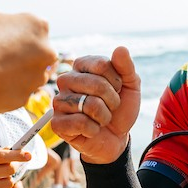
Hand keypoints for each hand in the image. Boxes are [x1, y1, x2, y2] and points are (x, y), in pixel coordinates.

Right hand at [0, 3, 54, 116]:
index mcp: (37, 25)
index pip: (32, 27)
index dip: (15, 30)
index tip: (1, 36)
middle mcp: (45, 52)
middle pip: (37, 51)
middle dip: (22, 53)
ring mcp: (36, 78)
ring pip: (31, 73)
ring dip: (17, 71)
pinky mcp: (24, 99)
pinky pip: (18, 91)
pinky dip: (6, 88)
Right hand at [50, 46, 140, 163]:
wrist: (116, 138)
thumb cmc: (120, 110)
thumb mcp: (130, 86)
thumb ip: (126, 67)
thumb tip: (120, 48)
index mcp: (81, 66)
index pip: (101, 64)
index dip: (116, 81)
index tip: (117, 89)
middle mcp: (66, 80)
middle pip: (96, 84)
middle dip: (112, 100)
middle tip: (111, 107)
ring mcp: (59, 101)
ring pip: (89, 104)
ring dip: (104, 116)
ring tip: (101, 119)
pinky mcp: (57, 123)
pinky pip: (80, 122)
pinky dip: (93, 129)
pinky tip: (91, 130)